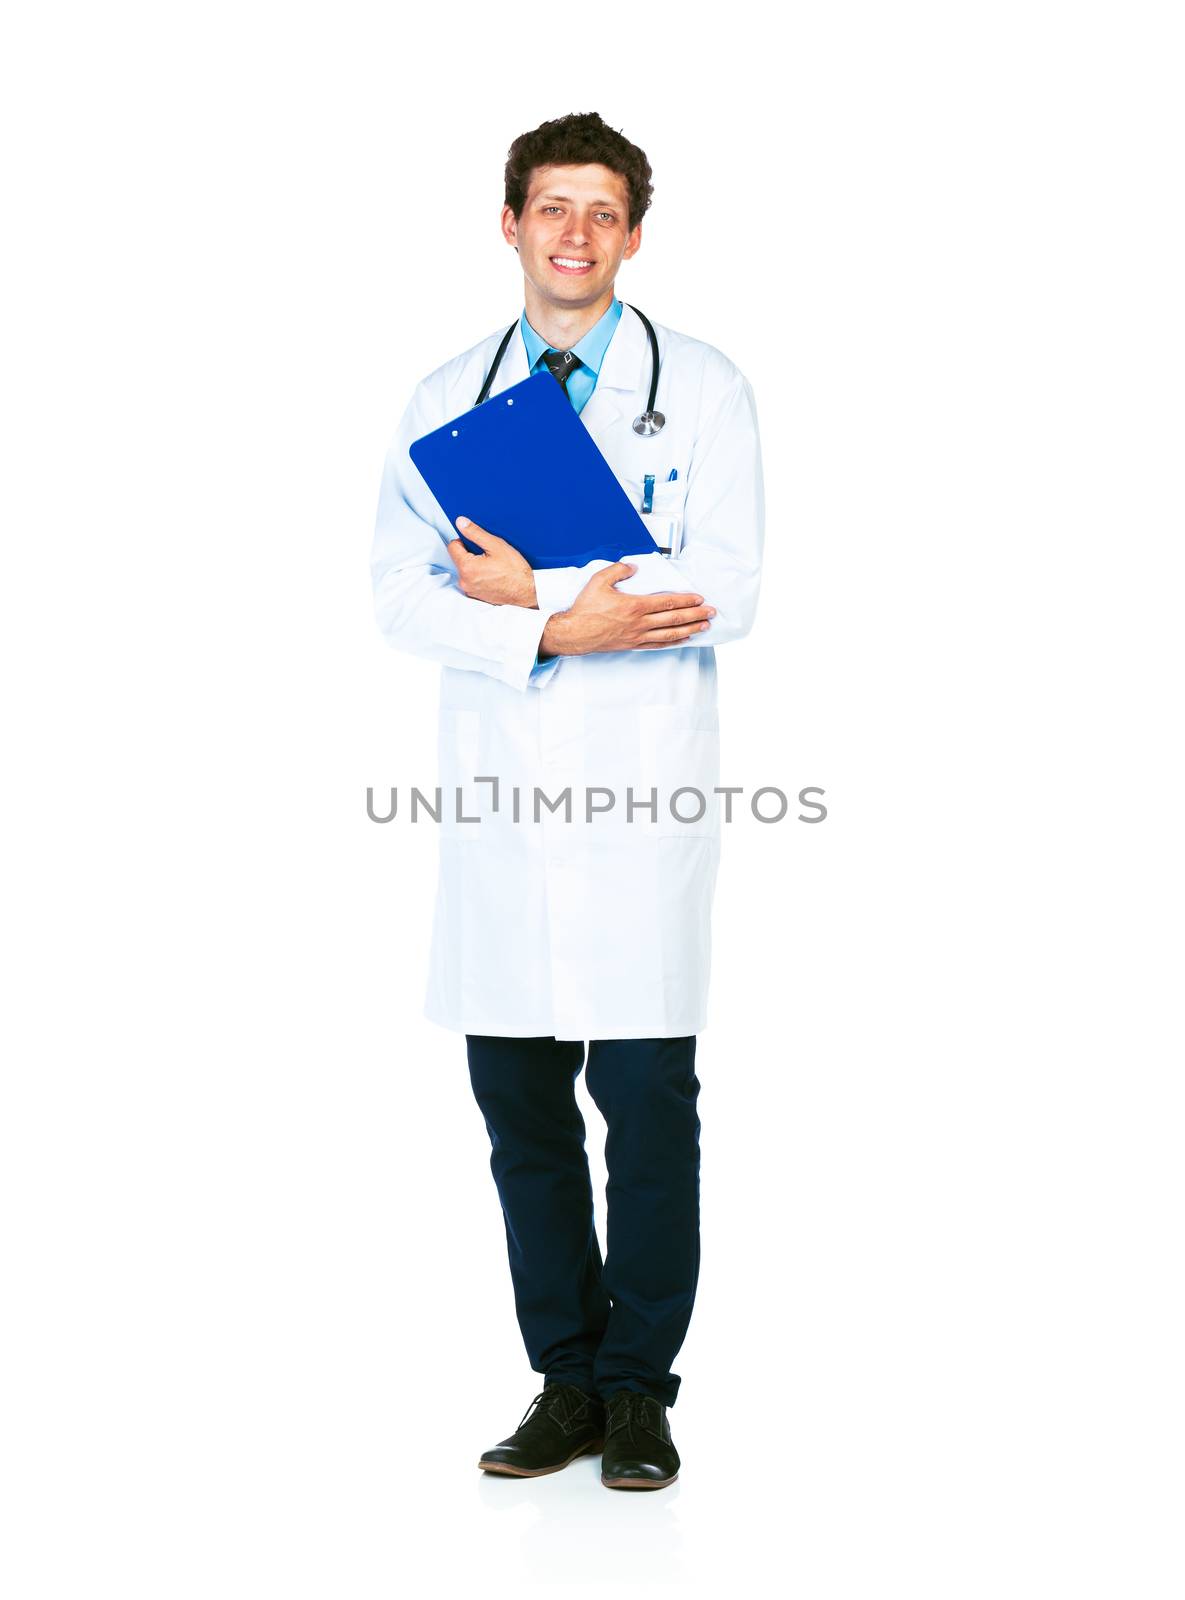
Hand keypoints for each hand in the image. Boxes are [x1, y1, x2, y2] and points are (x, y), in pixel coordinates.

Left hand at [446, 518, 536, 606]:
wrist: (527, 591)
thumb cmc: (515, 570)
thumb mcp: (496, 545)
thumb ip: (475, 533)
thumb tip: (461, 523)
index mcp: (467, 567)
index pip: (452, 547)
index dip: (463, 540)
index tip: (476, 543)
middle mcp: (465, 581)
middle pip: (459, 559)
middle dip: (470, 554)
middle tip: (488, 555)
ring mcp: (470, 590)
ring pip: (466, 570)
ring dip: (474, 565)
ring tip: (492, 566)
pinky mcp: (476, 595)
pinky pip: (472, 581)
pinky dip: (479, 576)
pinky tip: (493, 575)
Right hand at [539, 563, 715, 657]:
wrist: (575, 633)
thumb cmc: (585, 608)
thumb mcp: (599, 581)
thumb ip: (618, 570)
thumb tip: (633, 567)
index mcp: (635, 606)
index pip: (668, 602)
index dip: (686, 600)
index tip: (699, 598)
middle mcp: (640, 623)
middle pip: (674, 618)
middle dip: (695, 615)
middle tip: (711, 612)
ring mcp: (638, 636)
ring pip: (670, 633)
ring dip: (690, 629)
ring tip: (704, 626)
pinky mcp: (633, 645)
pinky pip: (658, 644)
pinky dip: (674, 641)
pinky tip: (684, 639)